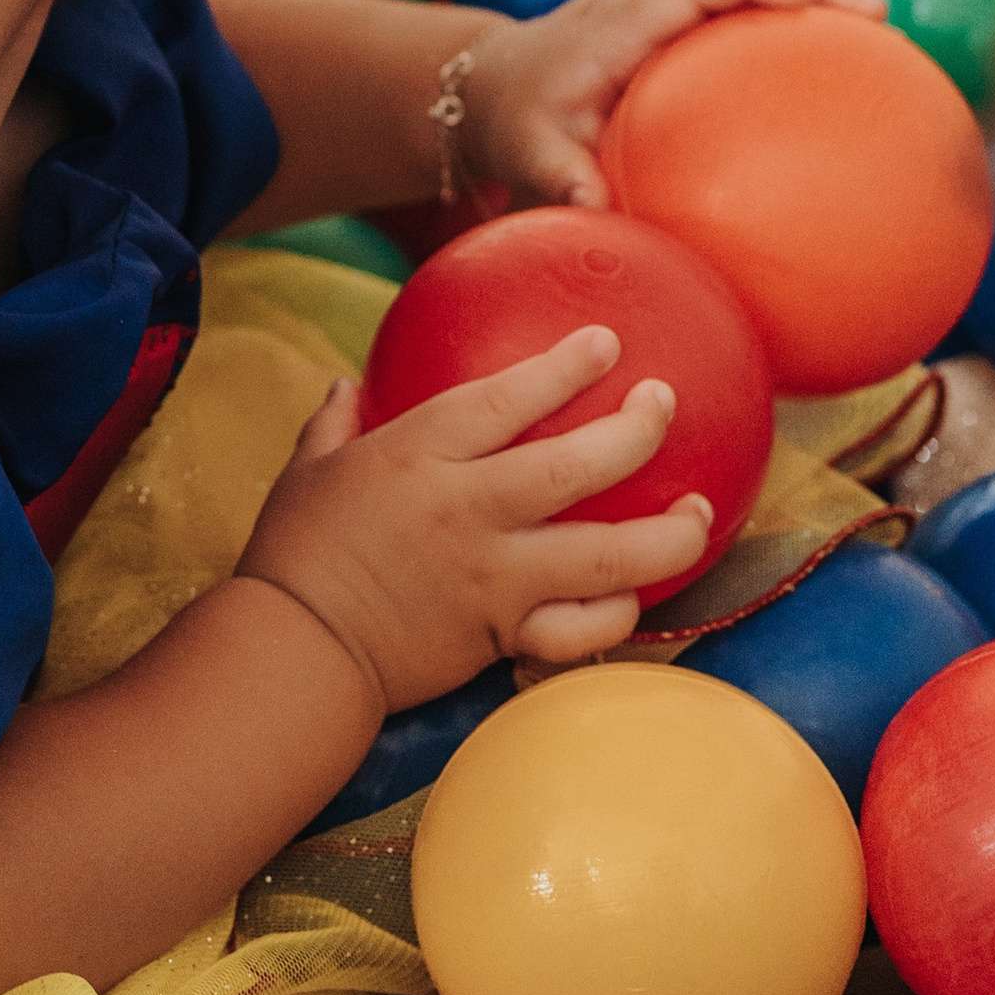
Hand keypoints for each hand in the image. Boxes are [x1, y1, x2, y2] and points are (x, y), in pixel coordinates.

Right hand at [236, 326, 713, 706]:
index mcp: (419, 458)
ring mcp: (492, 578)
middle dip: (635, 432)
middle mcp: (467, 512)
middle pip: (574, 467)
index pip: (506, 399)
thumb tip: (345, 385)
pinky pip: (580, 630)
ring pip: (603, 555)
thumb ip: (335, 423)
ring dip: (665, 534)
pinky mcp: (501, 636)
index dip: (563, 368)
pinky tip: (638, 593)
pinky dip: (617, 613)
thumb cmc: (294, 553)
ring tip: (700, 511)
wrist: (297, 652)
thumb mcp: (307, 471)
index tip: (607, 343)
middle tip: (664, 405)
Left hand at [457, 0, 882, 209]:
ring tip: (877, 22)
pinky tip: (840, 63)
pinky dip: (787, 19)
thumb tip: (596, 211)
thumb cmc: (515, 123)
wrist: (492, 86)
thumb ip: (559, 179)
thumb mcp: (528, 153)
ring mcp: (662, 3)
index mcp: (619, 23)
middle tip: (875, 11)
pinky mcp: (674, 20)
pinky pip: (737, 9)